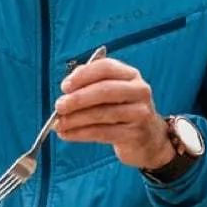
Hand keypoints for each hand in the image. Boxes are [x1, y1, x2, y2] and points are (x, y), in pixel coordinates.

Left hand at [55, 56, 175, 170]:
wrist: (148, 138)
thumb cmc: (121, 109)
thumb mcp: (111, 91)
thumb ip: (90, 84)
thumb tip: (67, 88)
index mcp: (130, 74)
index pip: (106, 68)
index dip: (83, 75)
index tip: (64, 86)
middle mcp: (139, 91)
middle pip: (105, 91)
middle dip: (78, 98)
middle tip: (59, 106)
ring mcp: (140, 113)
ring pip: (102, 114)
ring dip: (76, 119)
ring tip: (58, 124)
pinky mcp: (134, 134)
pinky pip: (103, 133)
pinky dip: (81, 134)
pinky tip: (67, 134)